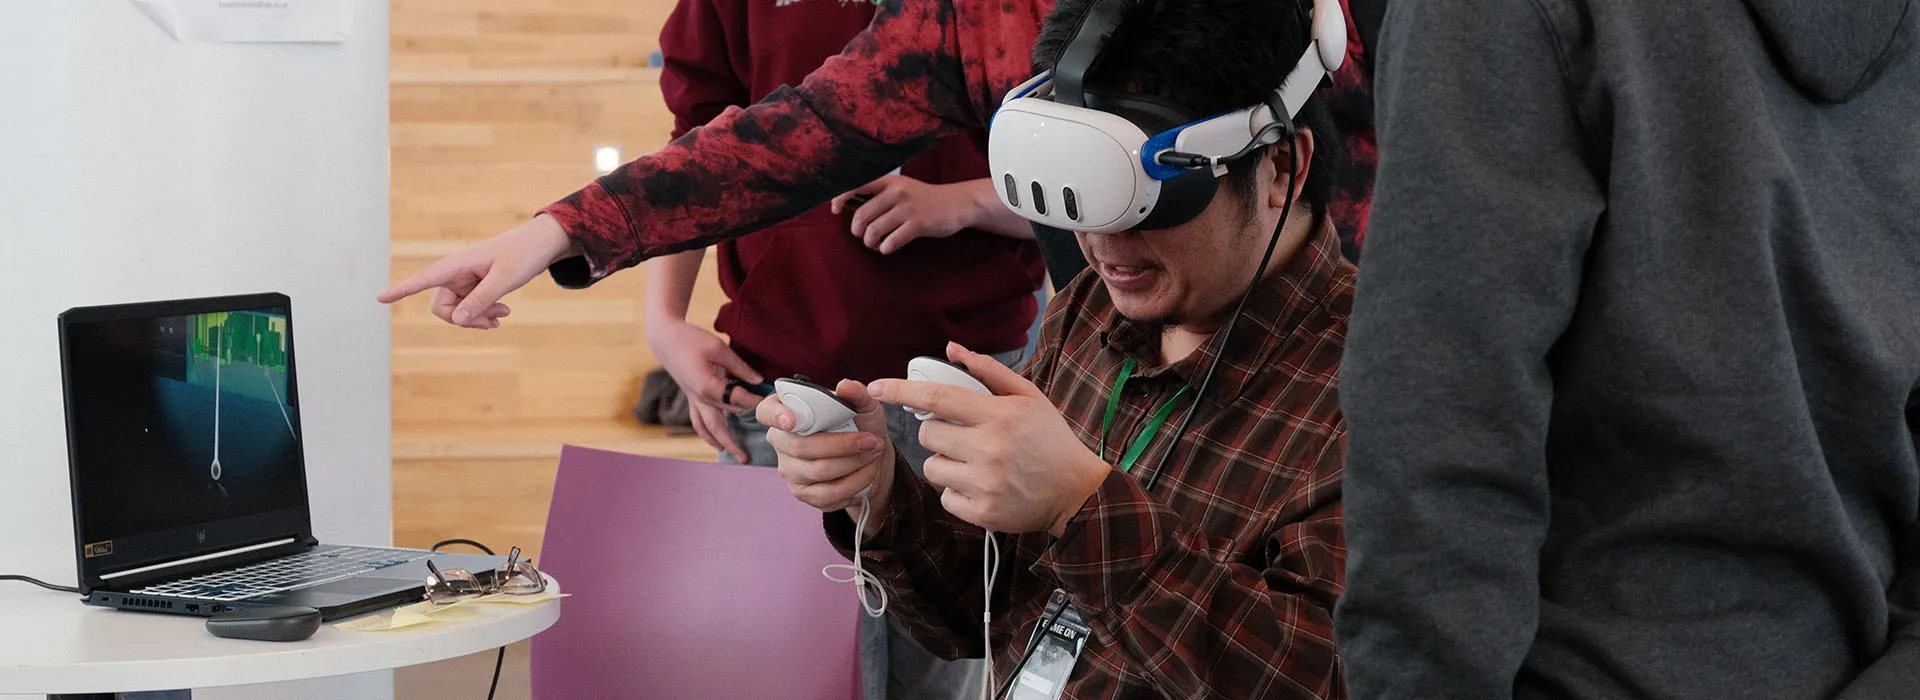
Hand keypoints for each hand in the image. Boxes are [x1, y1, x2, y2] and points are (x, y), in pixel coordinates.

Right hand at [377, 214, 580, 328]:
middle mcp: (456, 273)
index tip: (379, 299)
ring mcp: (466, 281)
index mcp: (457, 264)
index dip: (401, 290)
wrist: (541, 244)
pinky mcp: (476, 287)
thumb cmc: (523, 254)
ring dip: (478, 318)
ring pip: (459, 312)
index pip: (423, 280)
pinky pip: (471, 308)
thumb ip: (481, 300)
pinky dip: (484, 314)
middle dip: (464, 320)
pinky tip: (502, 313)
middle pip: (443, 308)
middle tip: (493, 322)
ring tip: (504, 314)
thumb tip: (457, 321)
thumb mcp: (505, 279)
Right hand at [647, 319, 763, 460]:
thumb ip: (740, 367)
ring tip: (733, 454)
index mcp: (707, 386)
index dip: (755, 400)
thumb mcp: (719, 349)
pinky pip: (698, 421)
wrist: (665, 338)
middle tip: (746, 457)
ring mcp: (693, 399)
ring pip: (707, 428)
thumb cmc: (691, 340)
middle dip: (734, 441)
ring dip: (720, 442)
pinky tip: (714, 441)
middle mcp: (699, 398)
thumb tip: (758, 381)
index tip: (770, 402)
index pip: (737, 399)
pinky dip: (706, 434)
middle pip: (721, 424)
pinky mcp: (691, 397)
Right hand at [761, 380, 898, 534]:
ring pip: (818, 470)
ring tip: (874, 453)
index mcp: (788, 411)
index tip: (792, 421)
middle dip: (842, 445)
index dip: (775, 416)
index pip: (766, 411)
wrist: (870, 456)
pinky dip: (854, 482)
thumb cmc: (860, 424)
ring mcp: (789, 469)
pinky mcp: (803, 493)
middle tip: (871, 440)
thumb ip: (857, 393)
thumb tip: (846, 386)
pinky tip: (867, 471)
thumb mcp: (864, 405)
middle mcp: (781, 440)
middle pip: (801, 447)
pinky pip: (828, 492)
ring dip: (853, 463)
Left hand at [830, 174, 979, 253]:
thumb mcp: (900, 188)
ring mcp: (908, 208)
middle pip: (861, 216)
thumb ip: (877, 194)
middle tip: (863, 236)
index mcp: (889, 181)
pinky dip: (885, 248)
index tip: (835, 210)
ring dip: (870, 242)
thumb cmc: (922, 199)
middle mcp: (896, 191)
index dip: (839, 198)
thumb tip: (847, 205)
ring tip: (876, 244)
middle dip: (857, 231)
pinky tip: (888, 247)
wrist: (956, 204)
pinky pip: (891, 242)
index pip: (855, 184)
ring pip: (874, 231)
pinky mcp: (918, 224)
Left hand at [867, 343, 1109, 535]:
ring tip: (974, 463)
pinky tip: (981, 486)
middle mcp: (989, 449)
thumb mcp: (1028, 397)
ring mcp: (984, 484)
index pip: (938, 398)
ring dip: (945, 463)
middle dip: (937, 433)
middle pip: (928, 436)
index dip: (901, 391)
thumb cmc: (1049, 438)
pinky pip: (945, 497)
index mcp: (999, 416)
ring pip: (932, 468)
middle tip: (963, 436)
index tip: (876, 387)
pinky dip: (957, 491)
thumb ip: (988, 371)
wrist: (1076, 492)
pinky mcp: (982, 513)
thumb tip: (950, 349)